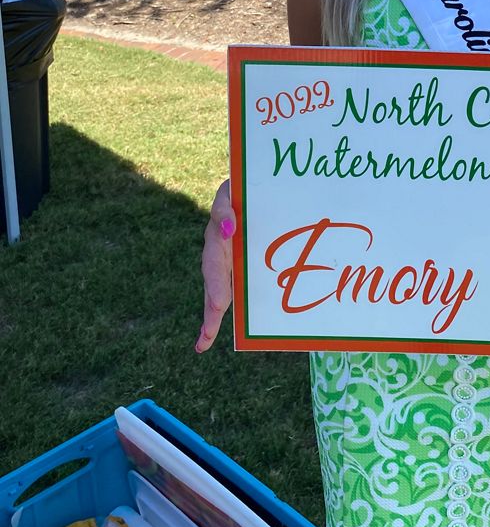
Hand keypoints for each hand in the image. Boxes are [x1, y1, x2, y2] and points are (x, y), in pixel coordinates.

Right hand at [196, 179, 235, 352]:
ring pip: (218, 290)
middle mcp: (218, 252)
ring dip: (213, 316)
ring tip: (204, 341)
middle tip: (205, 339)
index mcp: (218, 238)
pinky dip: (227, 306)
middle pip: (211, 285)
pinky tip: (226, 325)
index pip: (213, 266)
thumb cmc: (240, 189)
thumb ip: (225, 208)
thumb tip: (229, 230)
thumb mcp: (231, 192)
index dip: (216, 286)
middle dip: (210, 312)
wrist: (248, 185)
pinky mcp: (238, 263)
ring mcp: (226, 259)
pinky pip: (234, 287)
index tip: (219, 307)